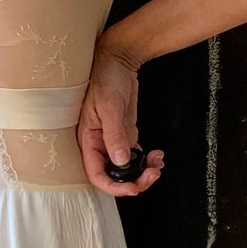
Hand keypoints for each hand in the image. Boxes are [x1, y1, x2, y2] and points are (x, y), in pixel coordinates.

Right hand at [77, 37, 163, 197]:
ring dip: (143, 171)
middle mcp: (99, 144)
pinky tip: (157, 155)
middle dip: (134, 180)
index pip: (97, 174)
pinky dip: (147, 160)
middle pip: (114, 176)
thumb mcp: (110, 107)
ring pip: (126, 168)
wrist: (117, 60)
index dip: (114, 187)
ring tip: (158, 163)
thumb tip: (120, 161)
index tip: (133, 187)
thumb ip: (115, 135)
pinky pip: (135, 155)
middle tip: (153, 174)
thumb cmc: (104, 78)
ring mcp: (113, 140)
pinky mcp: (125, 134)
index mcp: (88, 140)